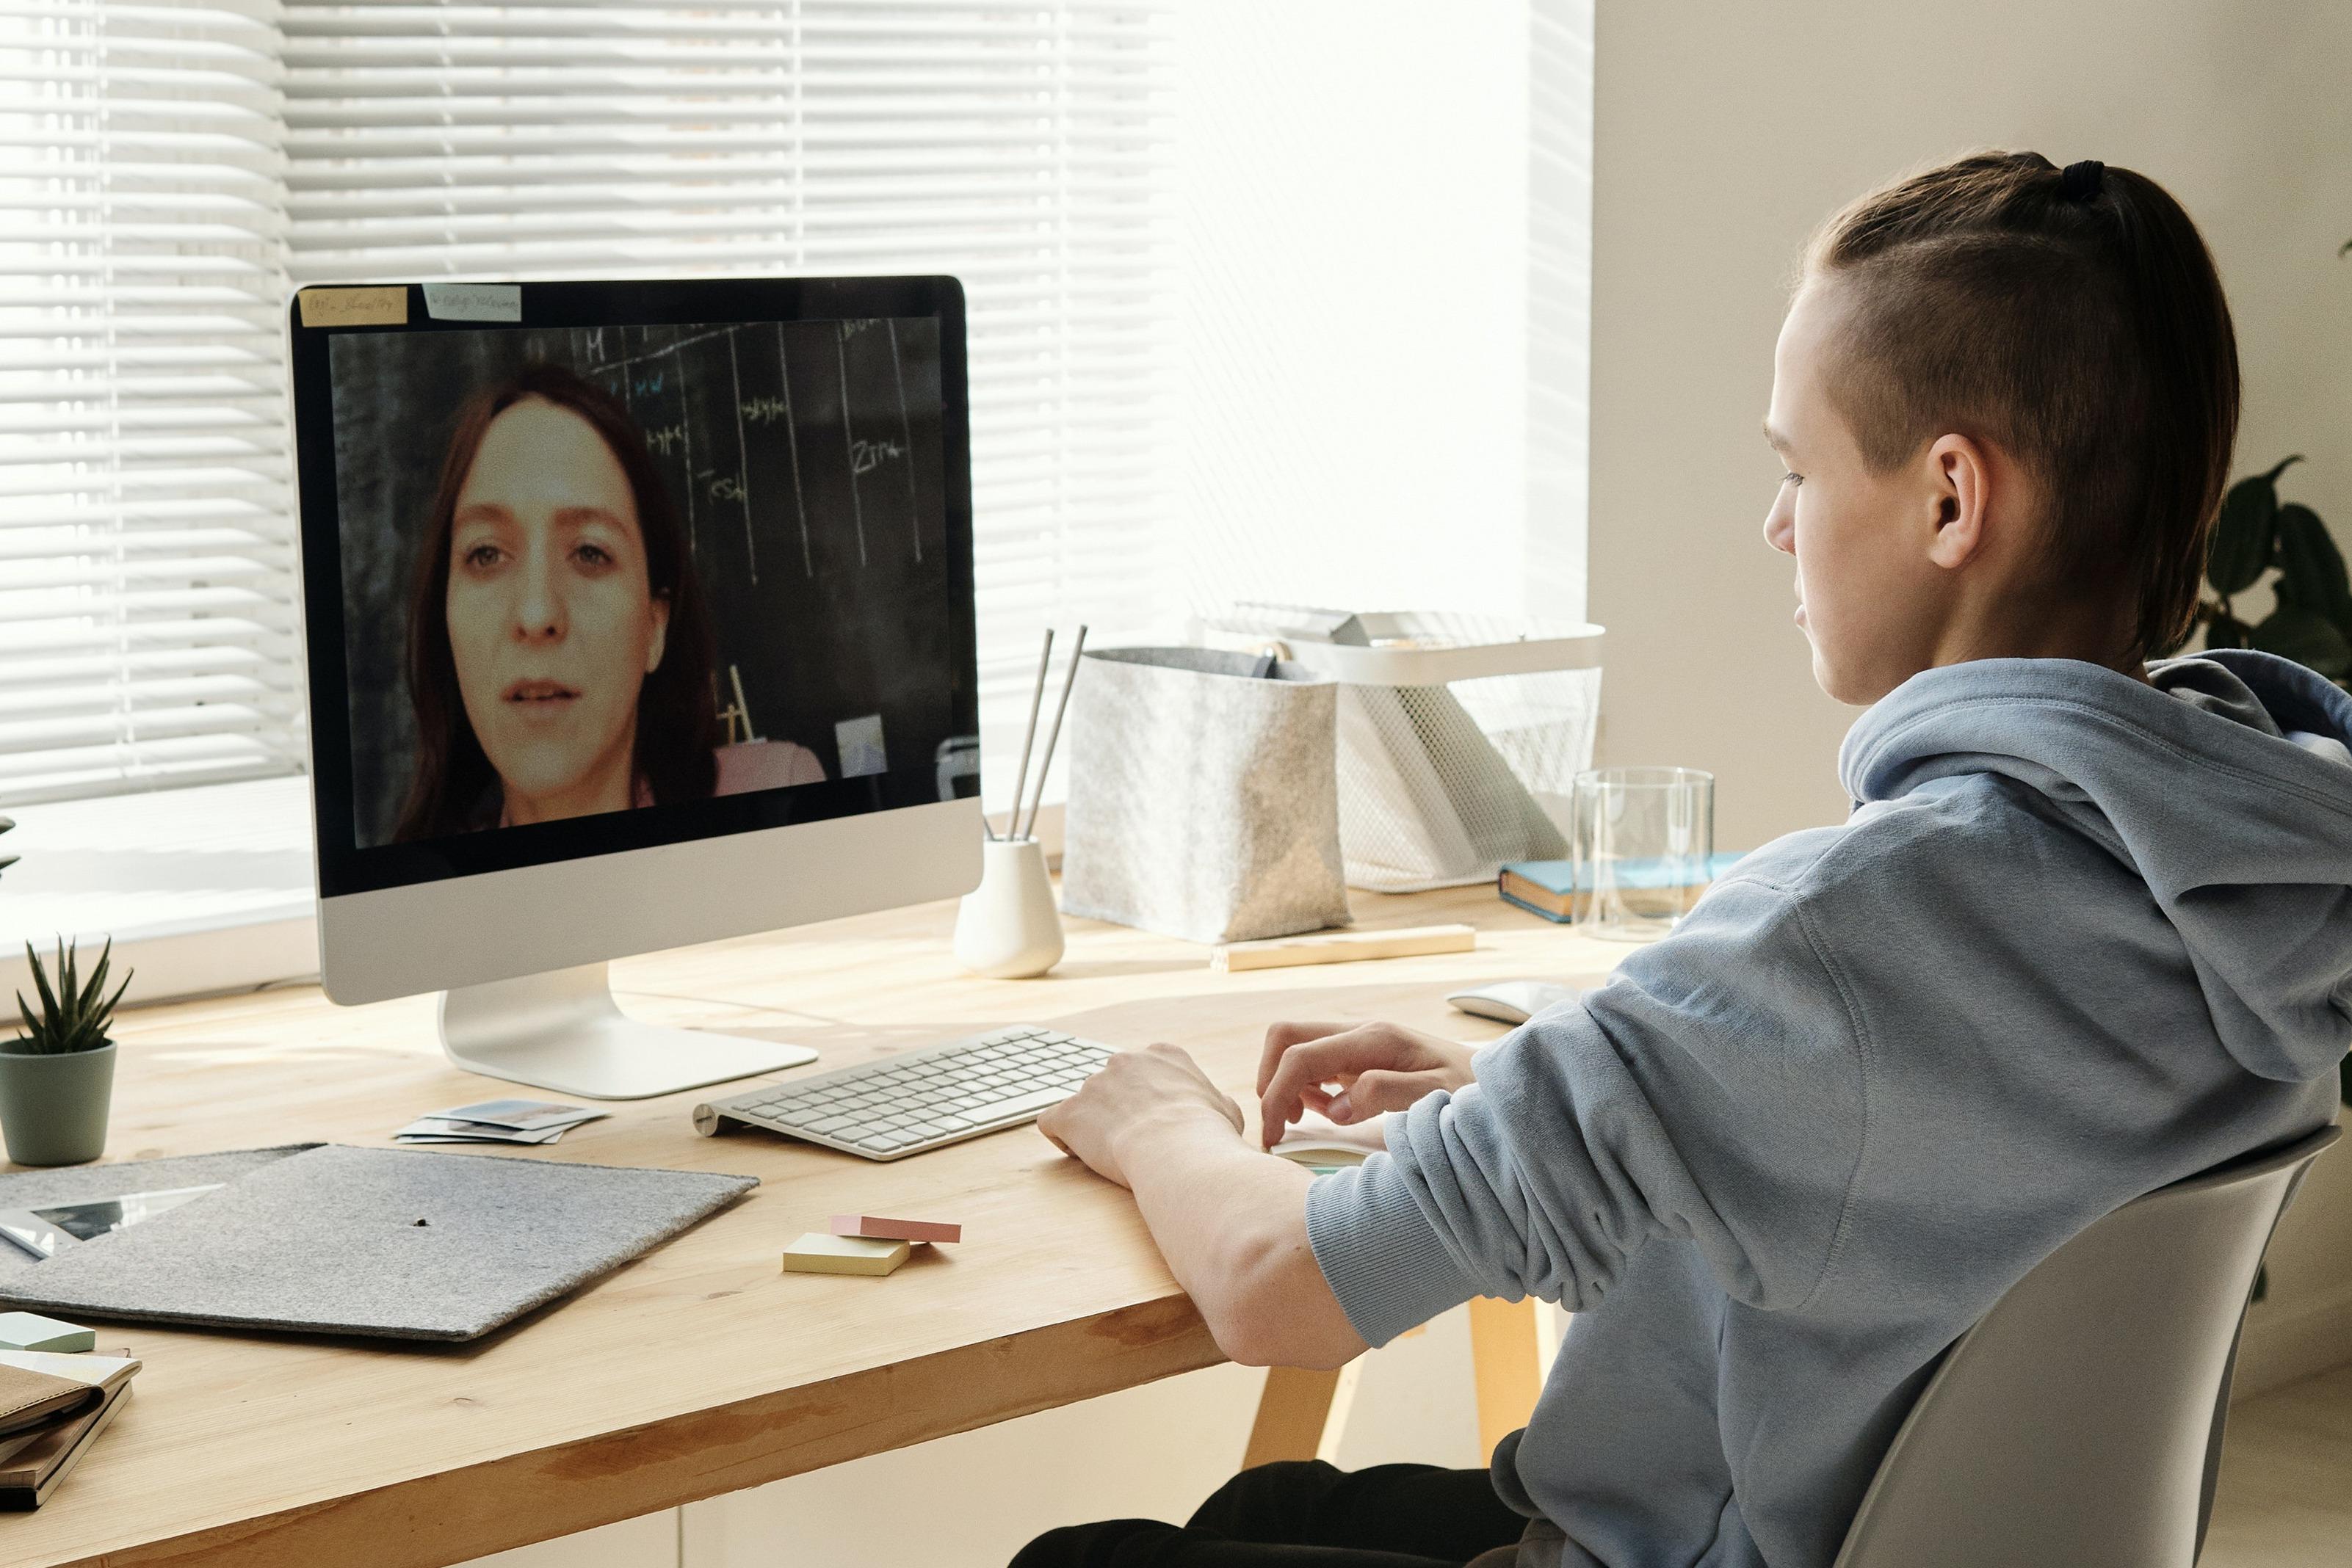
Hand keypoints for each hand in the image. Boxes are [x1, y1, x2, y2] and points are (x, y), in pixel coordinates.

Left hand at [1038, 1043, 1244, 1187]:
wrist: (1178, 1149)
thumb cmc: (1208, 1134)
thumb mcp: (1226, 1110)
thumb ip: (1213, 1101)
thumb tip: (1216, 1107)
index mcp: (1164, 1055)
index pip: (1147, 1071)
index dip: (1148, 1099)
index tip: (1156, 1123)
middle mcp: (1124, 1061)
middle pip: (1113, 1085)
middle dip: (1119, 1111)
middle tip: (1136, 1142)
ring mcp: (1094, 1084)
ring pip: (1085, 1105)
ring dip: (1095, 1127)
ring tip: (1114, 1155)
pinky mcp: (1069, 1112)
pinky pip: (1052, 1122)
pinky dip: (1063, 1138)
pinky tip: (1081, 1153)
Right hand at [1256, 1020, 1476, 1148]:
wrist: (1497, 1081)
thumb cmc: (1473, 1092)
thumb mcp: (1438, 1095)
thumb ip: (1387, 1093)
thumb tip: (1338, 1106)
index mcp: (1374, 1038)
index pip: (1299, 1055)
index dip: (1275, 1095)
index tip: (1273, 1140)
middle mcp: (1361, 1031)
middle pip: (1285, 1036)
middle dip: (1270, 1080)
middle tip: (1281, 1127)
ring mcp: (1359, 1040)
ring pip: (1295, 1046)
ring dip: (1288, 1084)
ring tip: (1310, 1121)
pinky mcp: (1360, 1054)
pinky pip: (1314, 1060)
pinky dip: (1306, 1087)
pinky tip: (1330, 1111)